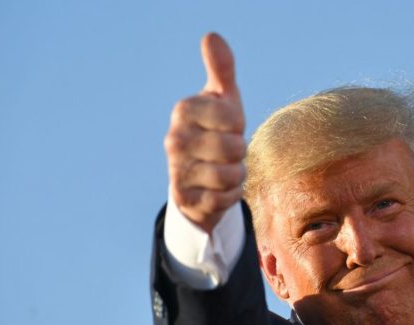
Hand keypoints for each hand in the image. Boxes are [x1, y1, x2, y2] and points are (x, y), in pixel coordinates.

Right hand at [164, 33, 245, 232]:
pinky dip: (231, 195)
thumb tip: (211, 36)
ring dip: (237, 175)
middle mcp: (174, 140)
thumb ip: (222, 70)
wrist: (197, 178)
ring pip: (230, 175)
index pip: (231, 116)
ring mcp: (177, 170)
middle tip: (228, 151)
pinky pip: (225, 199)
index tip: (228, 126)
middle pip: (233, 147)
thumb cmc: (216, 131)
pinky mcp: (185, 199)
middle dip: (239, 152)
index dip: (238, 124)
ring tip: (225, 169)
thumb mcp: (223, 100)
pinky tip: (218, 189)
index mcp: (184, 110)